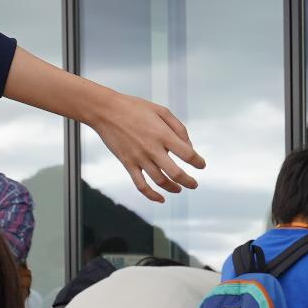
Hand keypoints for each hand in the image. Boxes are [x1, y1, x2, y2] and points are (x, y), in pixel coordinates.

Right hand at [87, 91, 203, 203]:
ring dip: (172, 188)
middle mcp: (152, 149)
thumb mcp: (162, 111)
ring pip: (160, 181)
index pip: (187, 154)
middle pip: (175, 173)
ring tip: (179, 189)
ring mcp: (139, 158)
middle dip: (188, 182)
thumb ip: (179, 128)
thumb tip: (189, 146)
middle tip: (194, 184)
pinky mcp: (127, 163)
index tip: (201, 165)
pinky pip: (140, 185)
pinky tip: (160, 199)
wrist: (105, 111)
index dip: (198, 162)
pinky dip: (151, 195)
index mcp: (163, 134)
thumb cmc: (135, 108)